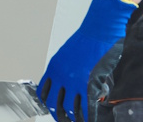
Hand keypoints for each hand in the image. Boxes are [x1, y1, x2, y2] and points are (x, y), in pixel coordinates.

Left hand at [38, 0, 135, 120]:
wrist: (100, 29)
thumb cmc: (87, 38)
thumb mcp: (67, 54)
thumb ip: (65, 70)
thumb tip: (68, 85)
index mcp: (53, 68)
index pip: (43, 92)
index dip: (47, 104)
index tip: (52, 110)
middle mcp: (61, 76)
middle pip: (55, 104)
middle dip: (59, 116)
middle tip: (65, 120)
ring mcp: (75, 81)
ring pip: (70, 109)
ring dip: (73, 119)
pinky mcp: (90, 84)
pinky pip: (86, 107)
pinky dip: (87, 117)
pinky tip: (89, 119)